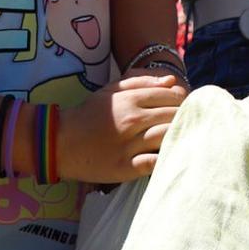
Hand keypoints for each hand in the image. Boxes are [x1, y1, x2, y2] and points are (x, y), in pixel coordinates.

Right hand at [59, 73, 187, 183]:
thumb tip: (172, 82)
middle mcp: (131, 120)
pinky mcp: (125, 167)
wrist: (59, 142)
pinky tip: (171, 157)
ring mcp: (128, 144)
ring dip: (179, 136)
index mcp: (130, 100)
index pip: (172, 96)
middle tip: (189, 124)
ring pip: (168, 136)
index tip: (185, 109)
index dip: (184, 102)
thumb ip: (141, 82)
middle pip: (174, 115)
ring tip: (184, 139)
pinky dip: (166, 159)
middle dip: (185, 118)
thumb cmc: (89, 115)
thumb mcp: (111, 91)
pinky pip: (155, 163)